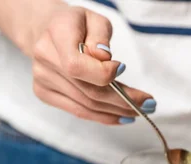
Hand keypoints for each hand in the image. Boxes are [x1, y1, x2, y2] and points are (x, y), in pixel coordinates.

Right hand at [29, 5, 155, 124]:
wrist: (50, 31)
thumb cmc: (78, 25)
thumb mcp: (94, 19)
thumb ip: (101, 36)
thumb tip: (105, 60)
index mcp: (56, 35)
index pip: (77, 65)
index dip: (103, 74)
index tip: (124, 68)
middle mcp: (45, 59)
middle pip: (88, 91)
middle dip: (122, 100)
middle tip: (148, 104)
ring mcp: (42, 80)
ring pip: (86, 105)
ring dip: (117, 111)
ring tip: (139, 111)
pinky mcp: (45, 94)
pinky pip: (79, 111)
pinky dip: (103, 117)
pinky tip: (121, 117)